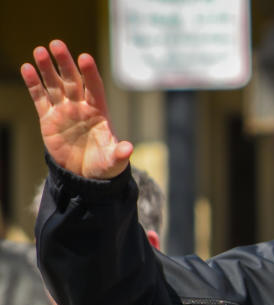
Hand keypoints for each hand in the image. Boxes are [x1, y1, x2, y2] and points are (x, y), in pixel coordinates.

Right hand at [20, 40, 131, 178]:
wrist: (84, 175)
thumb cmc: (104, 165)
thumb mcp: (114, 161)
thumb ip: (119, 153)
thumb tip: (129, 149)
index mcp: (100, 112)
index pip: (95, 88)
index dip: (90, 73)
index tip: (85, 57)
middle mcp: (81, 107)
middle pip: (73, 80)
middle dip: (65, 63)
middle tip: (56, 44)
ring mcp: (64, 111)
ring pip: (55, 85)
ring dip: (47, 68)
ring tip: (39, 51)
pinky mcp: (48, 118)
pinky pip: (40, 98)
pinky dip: (33, 84)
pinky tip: (27, 68)